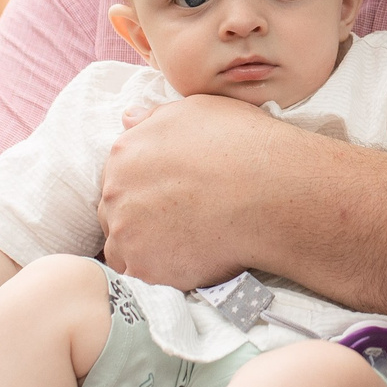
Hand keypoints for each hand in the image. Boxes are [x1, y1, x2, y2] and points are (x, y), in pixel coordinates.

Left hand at [98, 94, 293, 285]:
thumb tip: (128, 119)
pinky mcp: (145, 268)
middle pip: (115, 212)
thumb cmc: (241, 145)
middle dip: (140, 217)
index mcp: (125, 153)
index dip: (144, 187)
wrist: (270, 193)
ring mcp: (127, 234)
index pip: (118, 177)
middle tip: (178, 221)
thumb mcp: (197, 110)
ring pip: (124, 247)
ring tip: (184, 244)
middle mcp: (116, 193)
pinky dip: (161, 271)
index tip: (168, 195)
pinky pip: (142, 275)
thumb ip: (155, 118)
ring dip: (146, 247)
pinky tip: (189, 260)